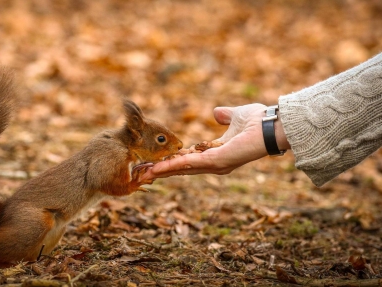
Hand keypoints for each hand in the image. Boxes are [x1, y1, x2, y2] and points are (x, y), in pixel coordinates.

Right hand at [141, 103, 290, 178]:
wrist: (272, 124)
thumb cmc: (258, 121)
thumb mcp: (235, 116)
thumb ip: (224, 116)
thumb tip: (216, 113)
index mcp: (217, 153)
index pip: (190, 159)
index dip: (173, 160)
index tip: (157, 161)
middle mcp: (215, 163)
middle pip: (183, 168)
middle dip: (163, 170)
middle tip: (144, 172)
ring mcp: (215, 164)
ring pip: (183, 169)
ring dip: (164, 171)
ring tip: (146, 172)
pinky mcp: (217, 161)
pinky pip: (190, 164)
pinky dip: (174, 166)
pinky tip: (159, 167)